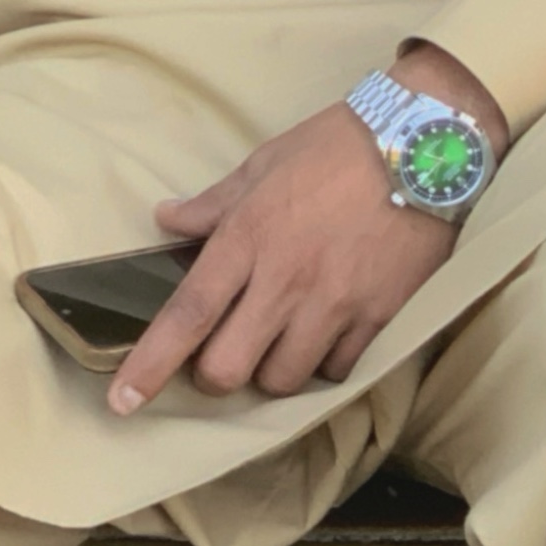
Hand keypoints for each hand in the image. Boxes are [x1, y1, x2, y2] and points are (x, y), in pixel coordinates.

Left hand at [108, 46, 508, 413]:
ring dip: (271, 370)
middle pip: (228, 369)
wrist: (423, 144)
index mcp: (247, 238)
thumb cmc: (335, 146)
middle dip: (215, 375)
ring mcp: (334, 303)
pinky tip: (325, 335)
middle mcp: (285, 280)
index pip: (187, 315)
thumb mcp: (263, 163)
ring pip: (283, 380)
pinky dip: (324, 363)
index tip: (122, 401)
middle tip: (224, 352)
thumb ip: (212, 204)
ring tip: (279, 340)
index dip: (150, 364)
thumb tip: (166, 219)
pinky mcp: (379, 316)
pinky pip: (338, 370)